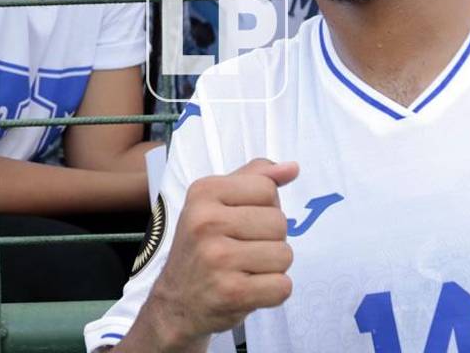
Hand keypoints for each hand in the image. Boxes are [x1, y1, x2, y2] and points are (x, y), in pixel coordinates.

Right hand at [136, 159, 297, 351]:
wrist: (176, 302)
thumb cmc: (203, 246)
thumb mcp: (216, 202)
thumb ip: (255, 178)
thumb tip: (293, 168)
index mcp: (203, 192)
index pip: (267, 188)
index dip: (264, 207)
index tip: (241, 221)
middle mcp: (206, 222)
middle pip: (280, 222)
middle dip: (270, 239)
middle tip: (242, 250)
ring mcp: (217, 258)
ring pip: (285, 255)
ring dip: (272, 267)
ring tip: (244, 270)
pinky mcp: (231, 292)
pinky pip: (283, 286)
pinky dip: (272, 292)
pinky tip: (248, 290)